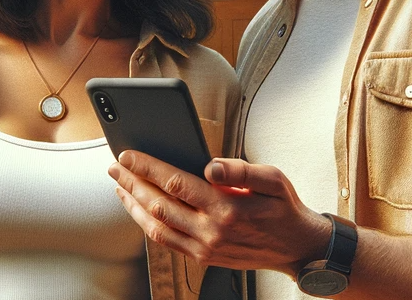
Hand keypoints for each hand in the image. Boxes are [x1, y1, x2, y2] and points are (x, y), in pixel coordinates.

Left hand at [108, 153, 331, 273]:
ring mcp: (205, 248)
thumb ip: (241, 170)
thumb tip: (209, 165)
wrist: (297, 248)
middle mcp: (212, 231)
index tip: (129, 153)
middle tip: (114, 166)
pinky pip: (166, 242)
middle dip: (133, 182)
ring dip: (134, 205)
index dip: (148, 167)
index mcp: (227, 207)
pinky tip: (139, 209)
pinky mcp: (204, 258)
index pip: (176, 183)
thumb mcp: (274, 179)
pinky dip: (147, 224)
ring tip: (119, 186)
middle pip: (159, 204)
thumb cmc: (284, 208)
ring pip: (157, 227)